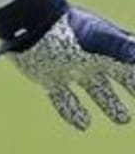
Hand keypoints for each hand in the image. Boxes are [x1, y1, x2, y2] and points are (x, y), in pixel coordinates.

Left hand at [11, 8, 134, 129]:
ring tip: (123, 119)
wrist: (29, 27)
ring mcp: (70, 67)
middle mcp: (90, 56)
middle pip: (117, 76)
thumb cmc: (69, 32)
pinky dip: (73, 111)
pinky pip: (64, 98)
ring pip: (95, 88)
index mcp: (107, 45)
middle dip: (130, 88)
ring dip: (109, 103)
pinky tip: (83, 126)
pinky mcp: (50, 77)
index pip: (130, 64)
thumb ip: (126, 51)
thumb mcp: (103, 41)